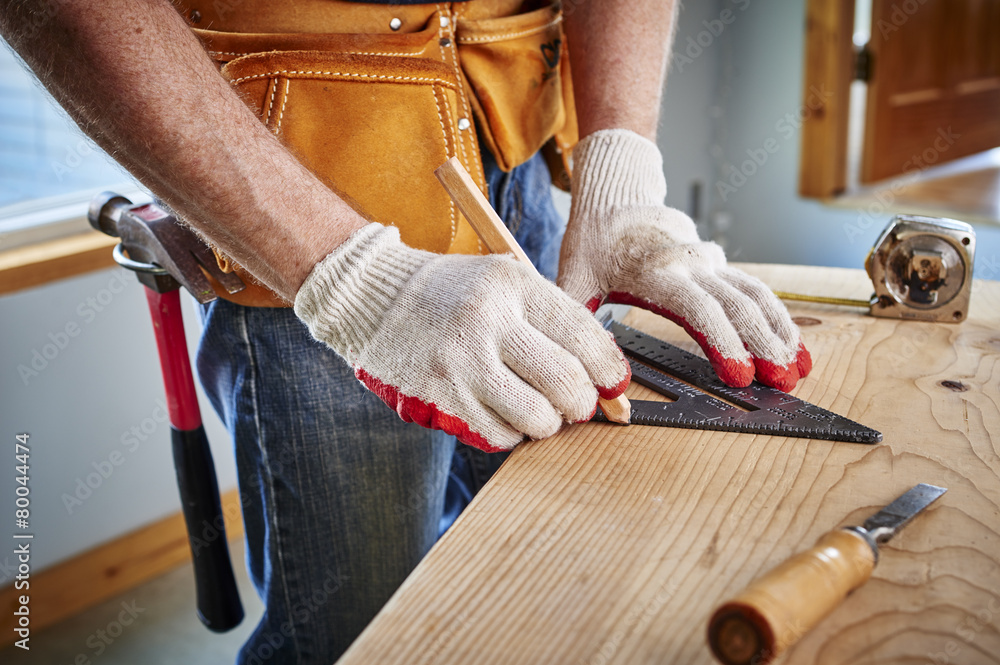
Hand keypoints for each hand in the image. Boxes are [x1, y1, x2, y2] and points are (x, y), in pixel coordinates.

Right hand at [294, 224, 630, 451]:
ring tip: (539, 409)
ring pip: (536, 418)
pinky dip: (513, 433)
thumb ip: (553, 320)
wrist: (375, 300)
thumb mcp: (504, 282)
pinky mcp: (440, 399)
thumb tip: (606, 374)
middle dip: (583, 404)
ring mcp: (460, 364)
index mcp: (511, 286)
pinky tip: (502, 411)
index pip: (582, 335)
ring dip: (548, 423)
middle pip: (564, 382)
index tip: (614, 385)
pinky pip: (499, 436)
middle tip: (579, 405)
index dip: (609, 370)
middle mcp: (486, 323)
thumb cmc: (452, 293)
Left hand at [558, 130, 810, 391]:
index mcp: (654, 272)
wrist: (617, 198)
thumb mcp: (573, 278)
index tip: (740, 375)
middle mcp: (690, 264)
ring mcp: (709, 262)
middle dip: (763, 345)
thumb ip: (576, 321)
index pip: (698, 309)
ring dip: (779, 333)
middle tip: (782, 383)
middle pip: (736, 306)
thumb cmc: (592, 243)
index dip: (723, 342)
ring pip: (755, 296)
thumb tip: (583, 368)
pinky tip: (793, 346)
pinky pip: (757, 290)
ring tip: (797, 371)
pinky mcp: (720, 264)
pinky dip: (778, 318)